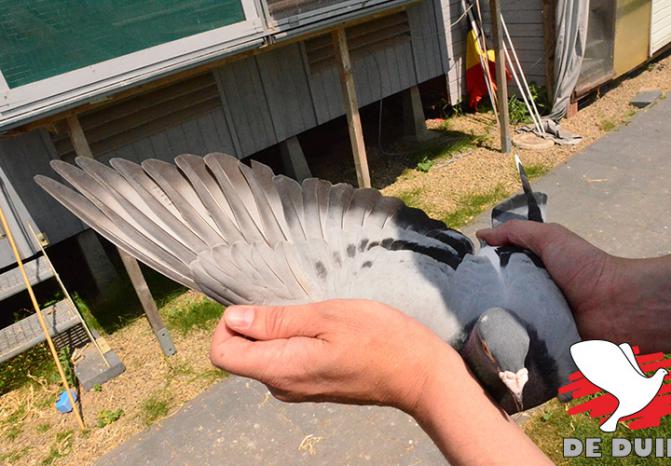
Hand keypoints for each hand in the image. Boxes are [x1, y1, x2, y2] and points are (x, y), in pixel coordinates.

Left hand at [210, 299, 552, 464]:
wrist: (418, 373)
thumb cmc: (378, 339)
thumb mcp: (326, 317)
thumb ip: (276, 321)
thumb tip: (232, 319)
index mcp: (280, 368)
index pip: (222, 352)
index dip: (228, 324)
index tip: (257, 304)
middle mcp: (282, 385)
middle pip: (241, 353)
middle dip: (254, 324)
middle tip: (294, 305)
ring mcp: (298, 388)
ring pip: (264, 354)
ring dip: (277, 330)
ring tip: (314, 315)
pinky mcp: (312, 385)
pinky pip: (285, 359)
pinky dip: (292, 339)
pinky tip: (323, 327)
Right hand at [476, 220, 616, 341]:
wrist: (619, 306)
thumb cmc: (586, 267)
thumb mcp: (550, 237)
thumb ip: (516, 232)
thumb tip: (481, 234)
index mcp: (533, 273)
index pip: (499, 275)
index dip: (481, 276)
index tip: (461, 281)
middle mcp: (533, 298)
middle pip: (499, 303)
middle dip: (482, 307)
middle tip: (462, 312)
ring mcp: (540, 325)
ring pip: (507, 329)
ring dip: (494, 331)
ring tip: (471, 333)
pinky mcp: (547, 348)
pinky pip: (523, 350)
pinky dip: (511, 350)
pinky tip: (492, 350)